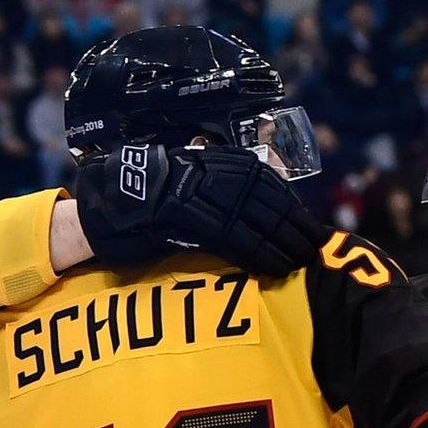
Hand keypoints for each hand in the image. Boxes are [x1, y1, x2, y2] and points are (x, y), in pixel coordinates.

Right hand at [73, 143, 327, 276]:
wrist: (114, 202)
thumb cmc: (156, 193)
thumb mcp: (197, 173)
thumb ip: (229, 177)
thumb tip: (270, 176)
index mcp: (220, 161)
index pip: (270, 183)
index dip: (293, 208)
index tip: (309, 226)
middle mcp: (216, 175)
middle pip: (271, 203)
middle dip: (296, 229)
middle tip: (313, 248)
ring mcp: (206, 197)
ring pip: (259, 223)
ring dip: (285, 244)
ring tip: (300, 261)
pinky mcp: (194, 222)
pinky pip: (238, 240)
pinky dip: (262, 255)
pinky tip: (277, 266)